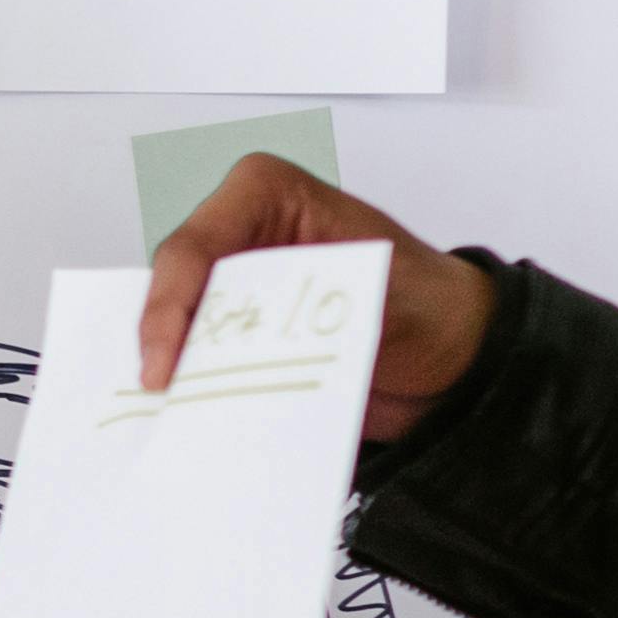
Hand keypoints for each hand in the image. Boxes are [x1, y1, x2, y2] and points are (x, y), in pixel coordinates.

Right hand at [136, 153, 494, 434]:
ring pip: (181, 330)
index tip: (163, 366)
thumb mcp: (379, 291)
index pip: (192, 248)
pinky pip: (204, 362)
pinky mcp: (243, 336)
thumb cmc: (430, 303)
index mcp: (266, 195)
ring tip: (178, 420)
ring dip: (179, 375)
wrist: (453, 361)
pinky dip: (200, 393)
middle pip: (173, 290)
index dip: (167, 309)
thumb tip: (261, 344)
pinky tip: (201, 423)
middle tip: (164, 401)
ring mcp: (238, 288)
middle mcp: (242, 234)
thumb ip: (317, 306)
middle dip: (165, 345)